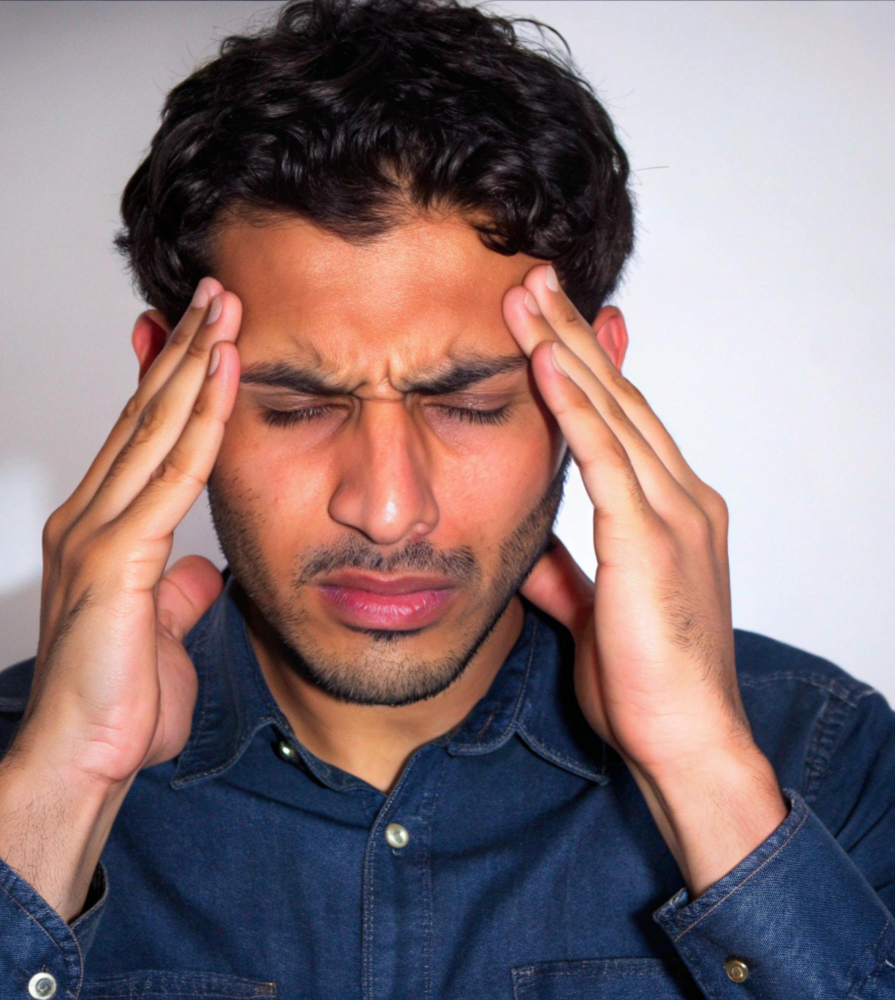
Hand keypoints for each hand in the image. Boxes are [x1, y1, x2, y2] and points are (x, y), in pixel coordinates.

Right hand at [11, 276, 241, 785]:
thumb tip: (202, 566)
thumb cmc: (114, 701)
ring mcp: (97, 533)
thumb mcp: (159, 627)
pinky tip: (225, 374)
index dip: (172, 381)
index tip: (205, 335)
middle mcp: (91, 517)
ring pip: (154, 427)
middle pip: (145, 414)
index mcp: (102, 529)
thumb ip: (177, 587)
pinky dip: (202, 420)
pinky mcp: (114, 559)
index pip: (143, 436)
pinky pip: (172, 475)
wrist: (81, 760)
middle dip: (184, 348)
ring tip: (225, 307)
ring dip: (193, 362)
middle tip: (217, 292)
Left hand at [501, 264, 755, 781]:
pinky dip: (574, 405)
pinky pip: (605, 456)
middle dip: (573, 333)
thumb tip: (535, 556)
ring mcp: (673, 513)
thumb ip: (567, 576)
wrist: (685, 742)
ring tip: (527, 294)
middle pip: (619, 396)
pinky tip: (545, 360)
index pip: (623, 420)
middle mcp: (681, 498)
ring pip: (613, 410)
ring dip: (566, 347)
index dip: (587, 367)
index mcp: (671, 511)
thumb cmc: (648, 684)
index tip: (554, 324)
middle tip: (534, 279)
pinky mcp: (650, 539)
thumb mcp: (595, 614)